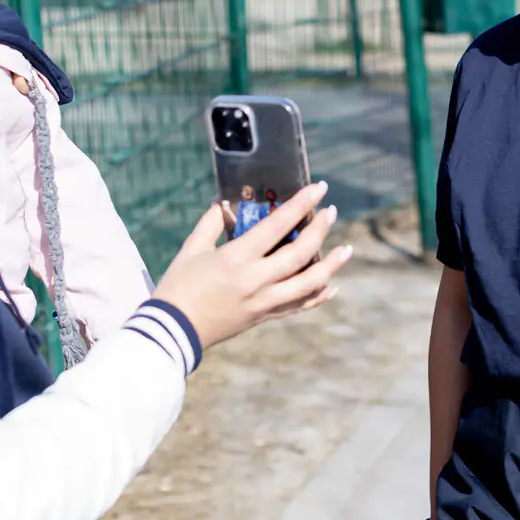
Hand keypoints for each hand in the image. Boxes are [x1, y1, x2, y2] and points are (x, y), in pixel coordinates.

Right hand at [152, 182, 351, 348]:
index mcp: (237, 258)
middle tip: (331, 212)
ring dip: (331, 265)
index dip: (301, 205)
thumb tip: (225, 203)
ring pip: (308, 283)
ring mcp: (263, 302)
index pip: (277, 225)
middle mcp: (256, 280)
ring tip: (346, 249)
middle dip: (320, 230)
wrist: (172, 331)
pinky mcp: (263, 317)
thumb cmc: (178, 286)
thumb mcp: (192, 249)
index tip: (318, 188)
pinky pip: (298, 307)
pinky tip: (330, 286)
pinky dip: (317, 296)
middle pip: (300, 253)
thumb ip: (211, 223)